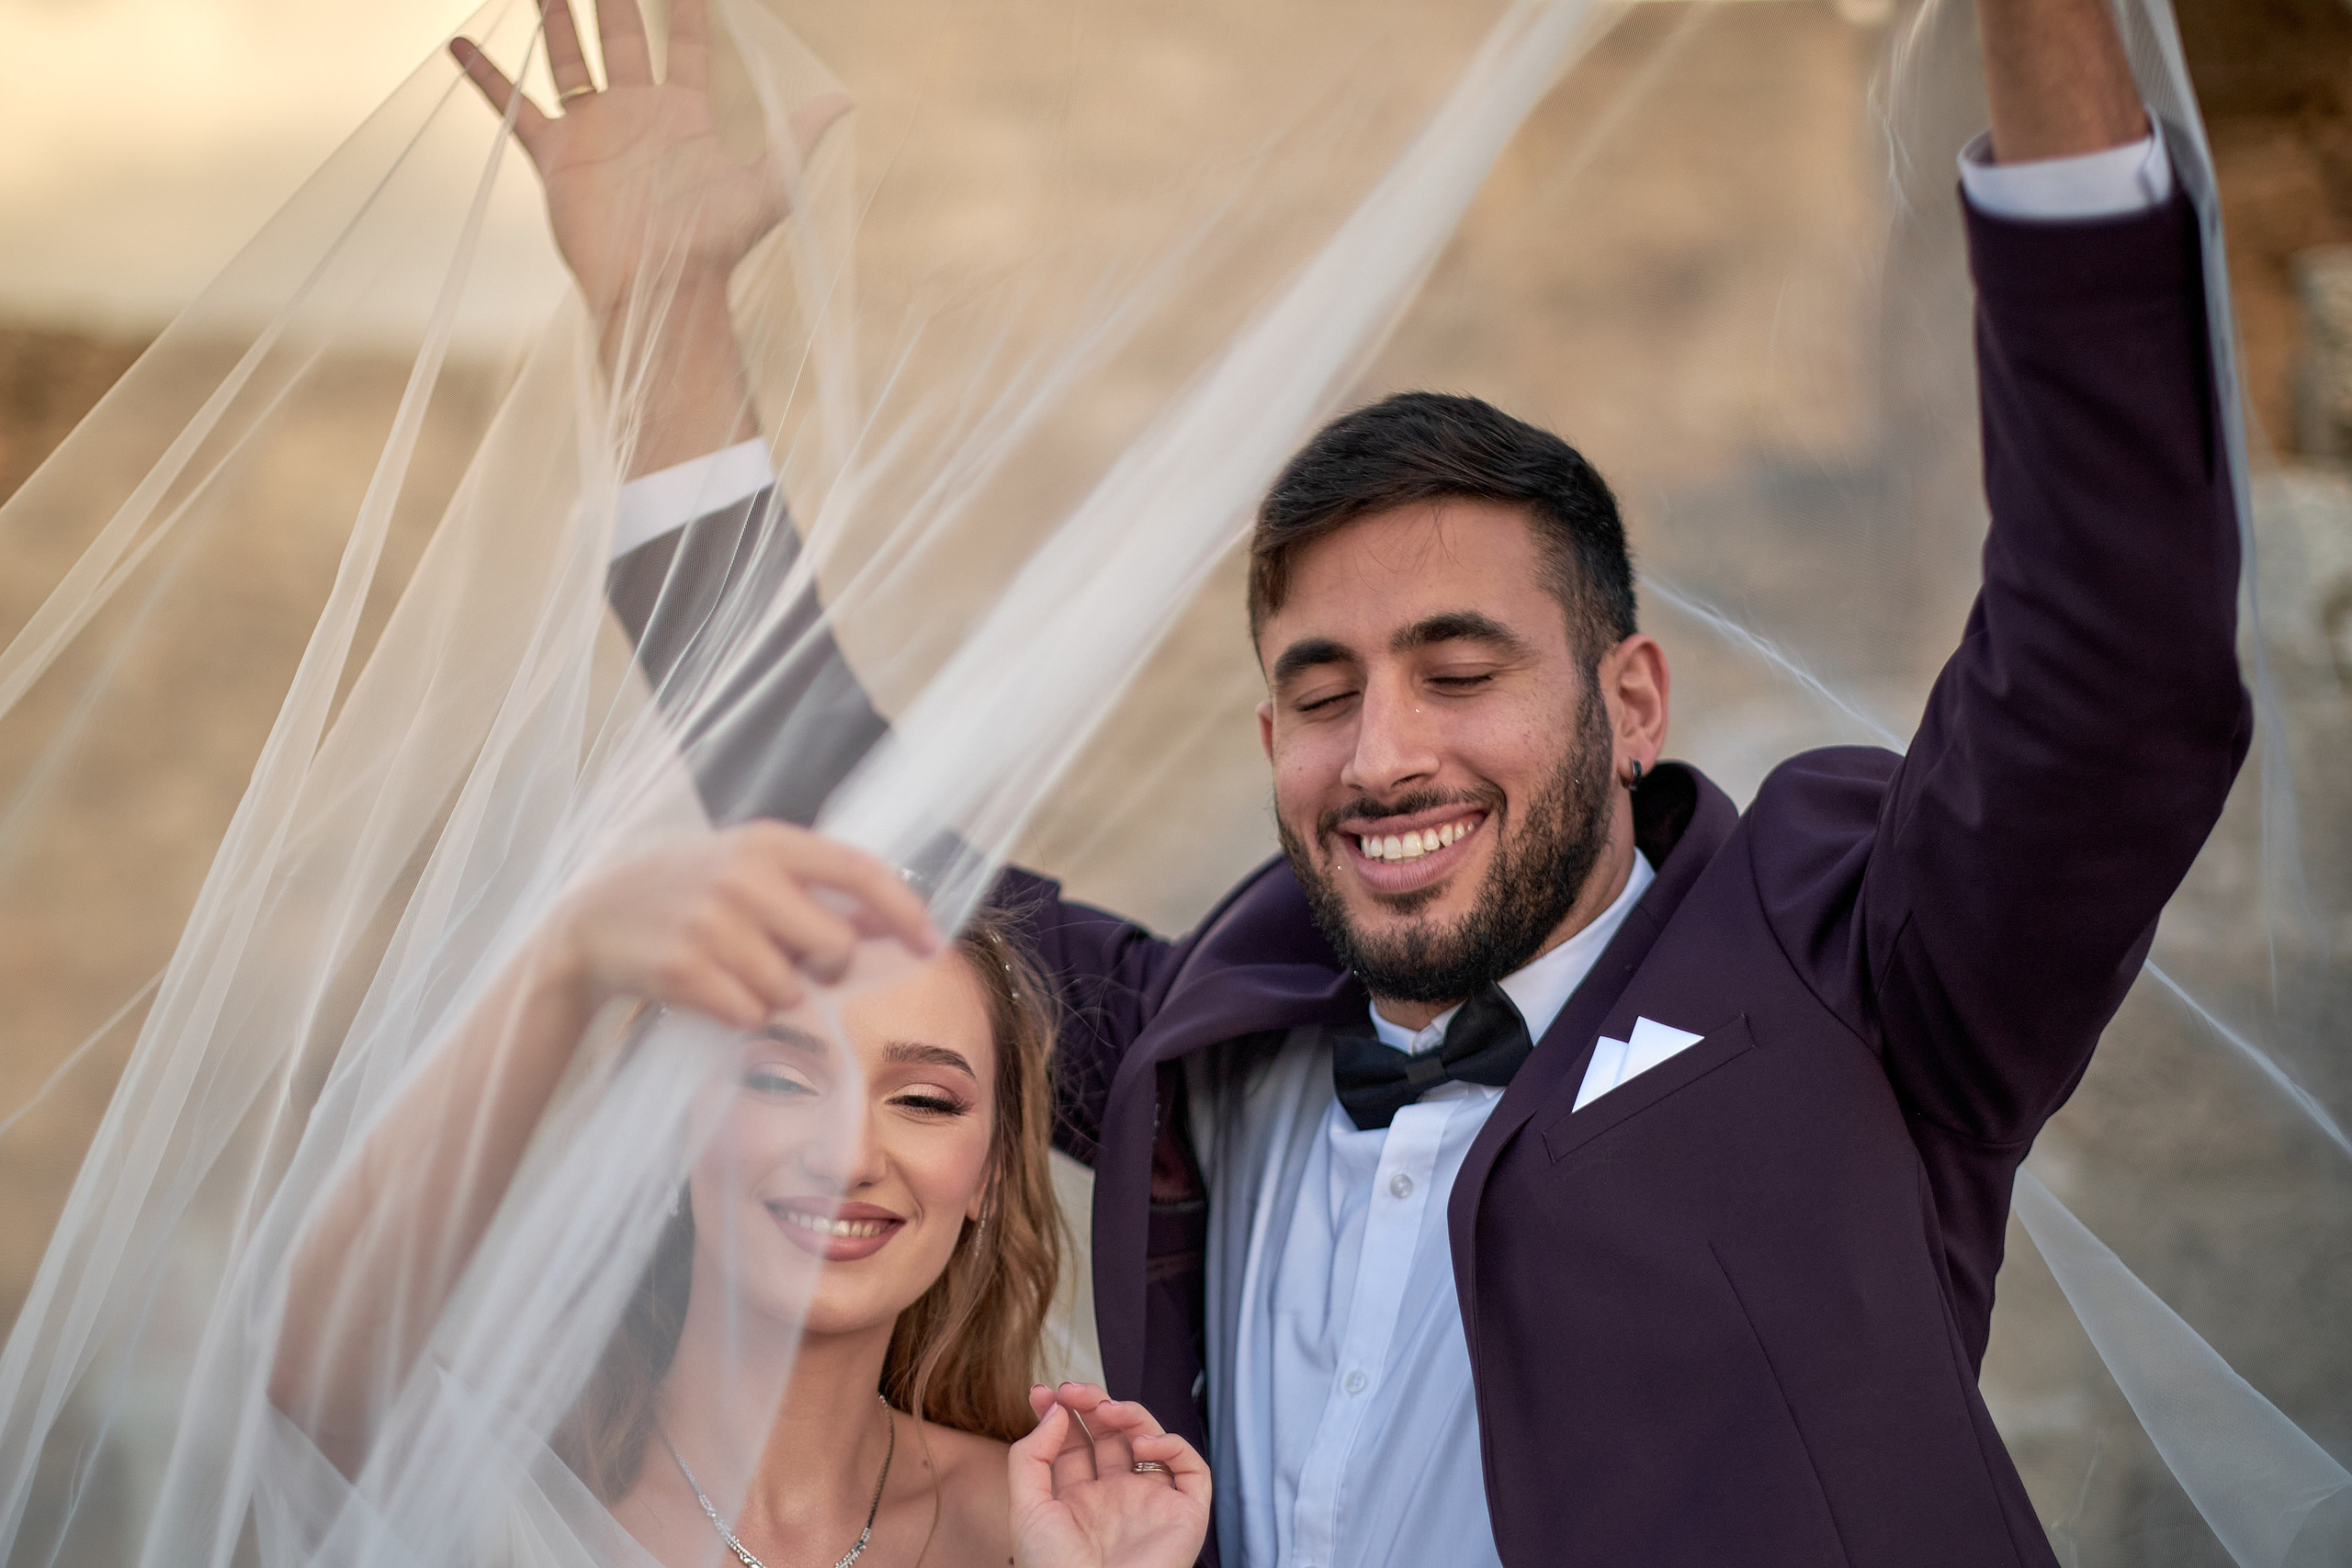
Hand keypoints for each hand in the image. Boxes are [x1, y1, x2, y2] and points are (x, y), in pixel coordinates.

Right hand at [450, 0, 849, 328]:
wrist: (659, 291)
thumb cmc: (714, 246)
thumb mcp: (768, 186)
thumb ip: (797, 137)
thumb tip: (846, 99)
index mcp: (683, 114)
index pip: (685, 40)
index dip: (685, 2)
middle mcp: (636, 113)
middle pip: (623, 34)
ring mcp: (594, 131)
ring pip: (568, 57)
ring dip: (556, 15)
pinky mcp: (556, 155)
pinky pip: (513, 108)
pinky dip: (485, 78)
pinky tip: (460, 43)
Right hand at [541, 822, 937, 1027]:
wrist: (592, 918)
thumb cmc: (691, 890)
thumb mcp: (750, 866)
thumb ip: (819, 889)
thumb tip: (898, 925)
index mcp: (768, 842)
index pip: (858, 869)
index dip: (903, 909)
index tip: (929, 943)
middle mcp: (742, 878)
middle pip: (835, 948)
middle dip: (829, 969)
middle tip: (796, 961)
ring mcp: (709, 926)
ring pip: (792, 991)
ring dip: (776, 993)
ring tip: (736, 967)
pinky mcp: (683, 972)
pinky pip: (750, 1015)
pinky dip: (742, 1012)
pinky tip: (712, 987)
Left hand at [1009, 1383, 1209, 1567]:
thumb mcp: (1027, 1508)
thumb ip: (1032, 1454)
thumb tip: (1056, 1409)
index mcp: (1077, 1501)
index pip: (1073, 1443)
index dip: (1060, 1413)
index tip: (1042, 1392)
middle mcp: (1115, 1497)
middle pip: (1110, 1434)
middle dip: (1091, 1404)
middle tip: (1072, 1389)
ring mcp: (1150, 1502)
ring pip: (1149, 1439)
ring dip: (1128, 1413)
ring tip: (1104, 1408)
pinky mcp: (1184, 1512)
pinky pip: (1190, 1467)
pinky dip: (1172, 1445)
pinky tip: (1143, 1445)